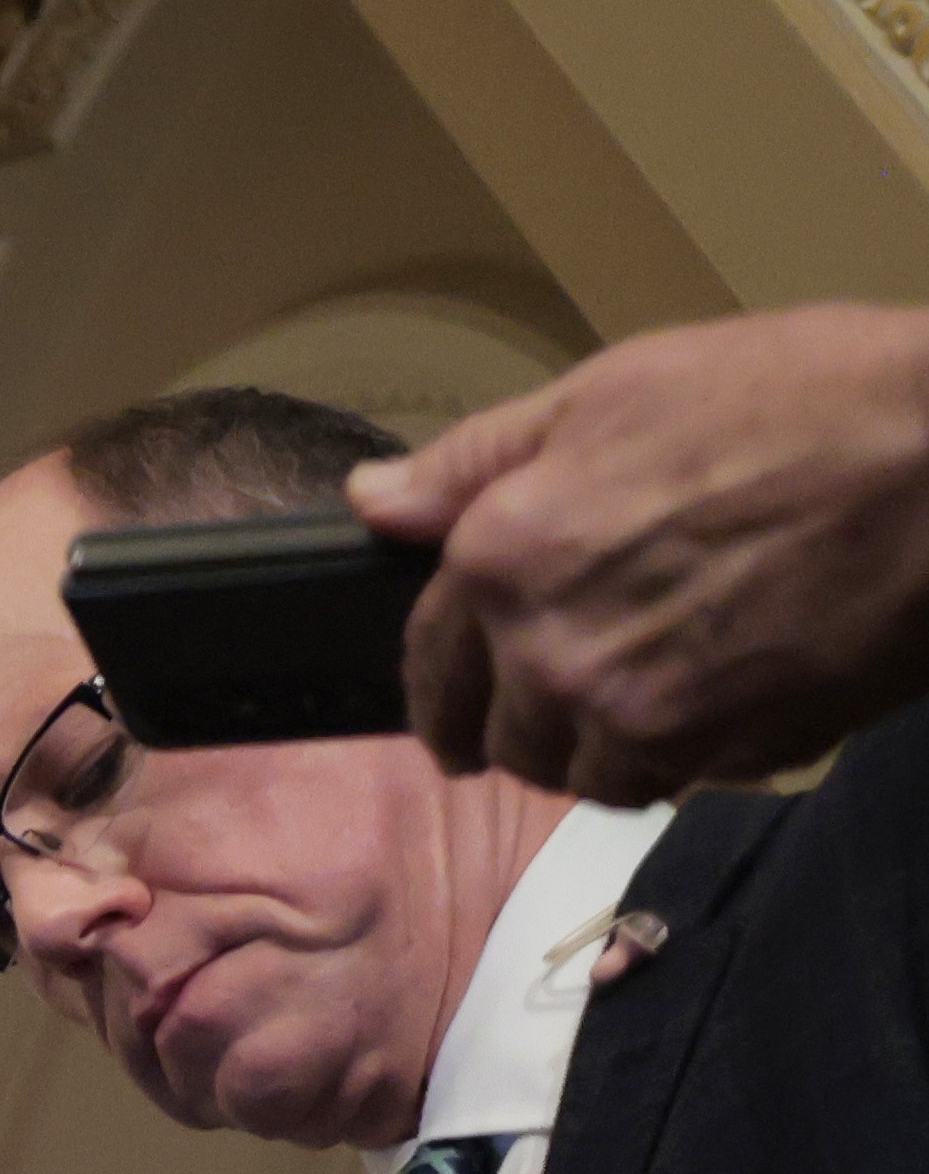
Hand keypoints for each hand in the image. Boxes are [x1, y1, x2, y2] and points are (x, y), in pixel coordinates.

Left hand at [366, 306, 928, 801]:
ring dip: (607, 748)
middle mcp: (552, 655)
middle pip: (505, 738)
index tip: (461, 697)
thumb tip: (375, 502)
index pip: (429, 662)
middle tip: (577, 689)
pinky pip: (677, 784)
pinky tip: (728, 697)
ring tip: (660, 690)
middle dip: (529, 719)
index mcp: (503, 560)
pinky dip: (689, 757)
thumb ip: (482, 462)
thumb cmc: (799, 398)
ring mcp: (641, 717)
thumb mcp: (616, 390)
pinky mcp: (730, 754)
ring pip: (587, 776)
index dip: (446, 680)